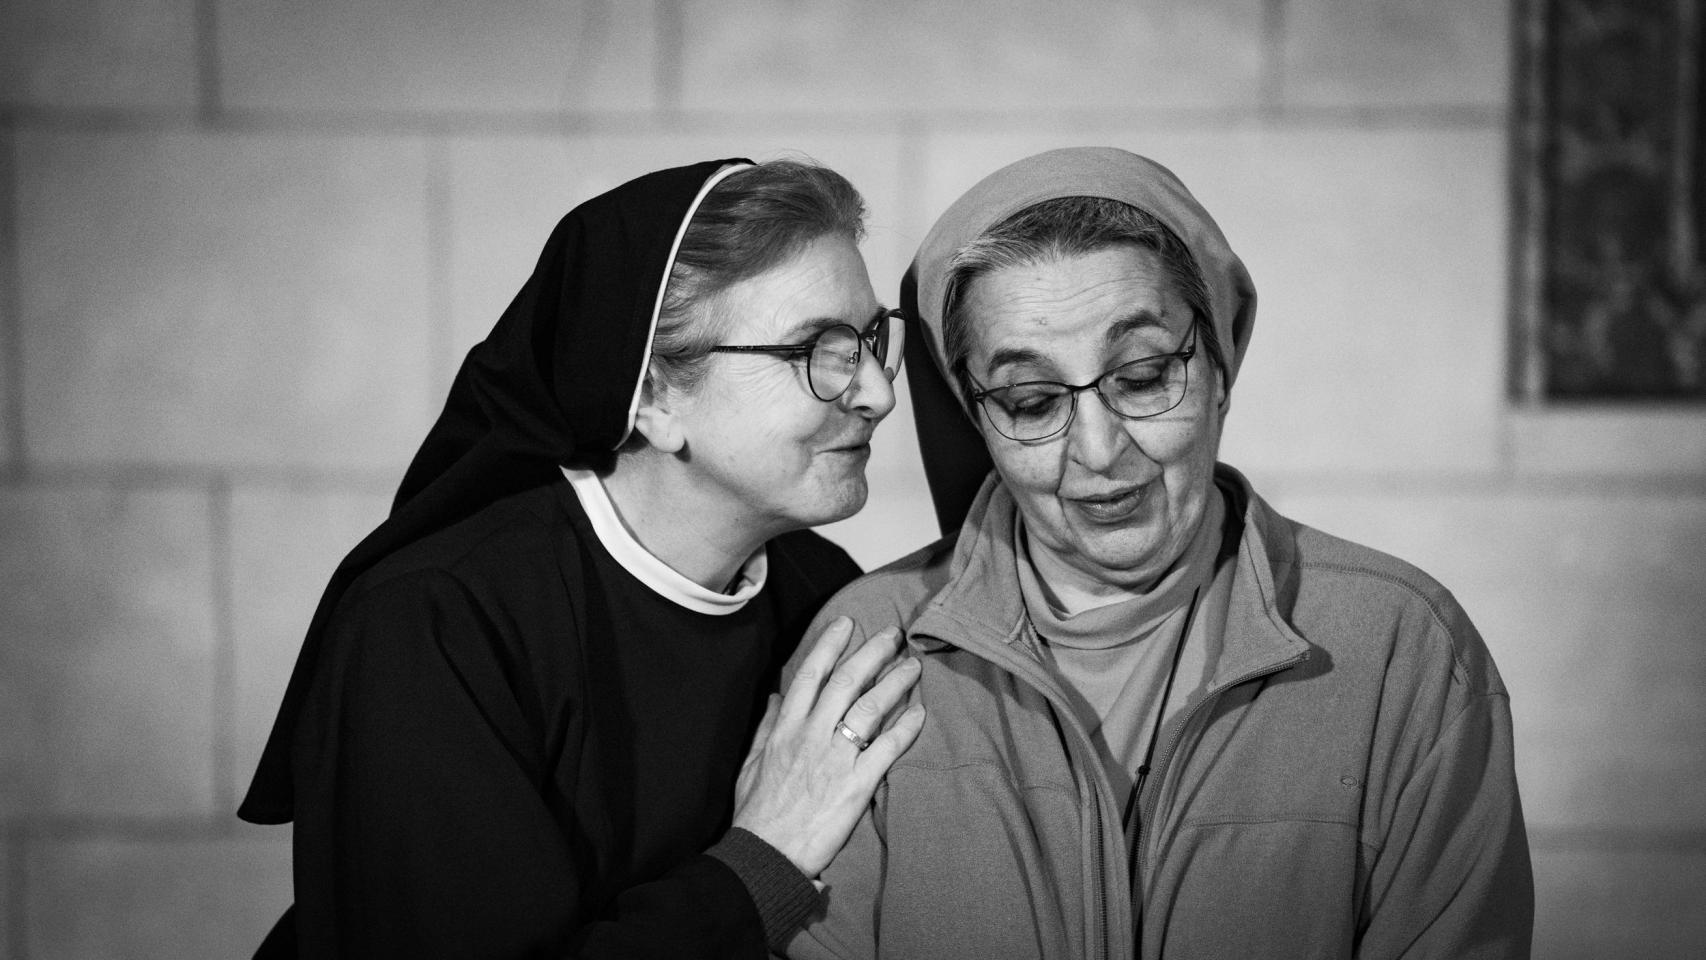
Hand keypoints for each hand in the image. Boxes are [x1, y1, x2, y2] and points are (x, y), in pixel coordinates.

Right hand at [730, 617, 925, 877]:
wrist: (767, 853)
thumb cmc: (757, 812)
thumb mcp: (751, 763)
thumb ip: (767, 727)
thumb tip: (775, 697)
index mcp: (786, 728)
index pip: (811, 674)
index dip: (830, 644)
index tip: (847, 624)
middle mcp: (812, 735)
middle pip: (847, 682)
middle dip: (873, 652)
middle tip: (893, 634)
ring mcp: (835, 759)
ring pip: (871, 707)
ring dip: (895, 682)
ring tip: (914, 666)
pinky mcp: (856, 785)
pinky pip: (887, 749)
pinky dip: (905, 728)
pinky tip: (919, 713)